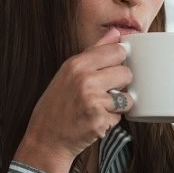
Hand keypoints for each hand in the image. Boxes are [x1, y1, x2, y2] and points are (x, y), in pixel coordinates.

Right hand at [14, 28, 133, 172]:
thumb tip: (116, 33)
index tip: (113, 68)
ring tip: (100, 107)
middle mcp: (85, 80)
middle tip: (105, 92)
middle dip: (121, 84)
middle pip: (126, 72)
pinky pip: (120, 117)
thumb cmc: (57, 105)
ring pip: (128, 97)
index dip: (120, 60)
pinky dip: (112, 120)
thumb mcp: (68, 72)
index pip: (117, 50)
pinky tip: (95, 120)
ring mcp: (93, 101)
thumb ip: (94, 51)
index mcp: (76, 64)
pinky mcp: (100, 121)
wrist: (46, 139)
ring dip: (119, 104)